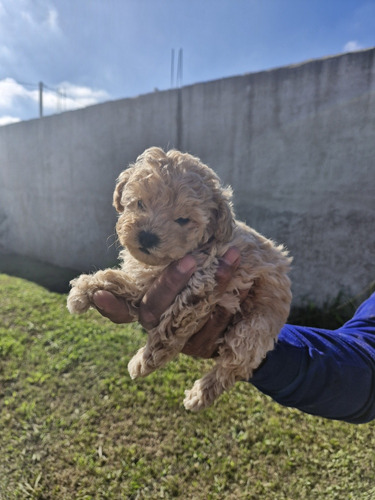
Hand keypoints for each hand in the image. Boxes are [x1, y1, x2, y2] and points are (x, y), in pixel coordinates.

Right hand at [92, 247, 243, 358]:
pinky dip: (228, 305)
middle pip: (153, 310)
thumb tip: (169, 219)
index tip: (98, 294)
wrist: (241, 301)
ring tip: (230, 258)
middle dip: (171, 283)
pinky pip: (213, 330)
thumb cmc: (207, 269)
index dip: (109, 304)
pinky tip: (246, 283)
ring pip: (187, 317)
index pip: (121, 308)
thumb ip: (176, 250)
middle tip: (192, 259)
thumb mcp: (189, 257)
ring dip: (212, 286)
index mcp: (148, 301)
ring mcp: (179, 337)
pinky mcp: (203, 347)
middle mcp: (158, 322)